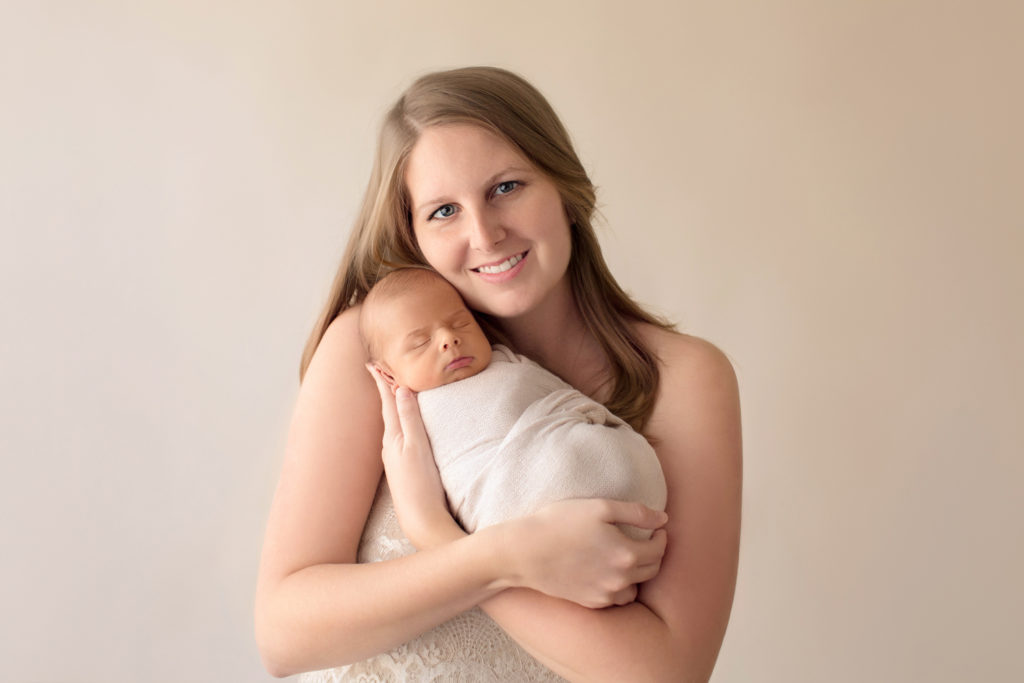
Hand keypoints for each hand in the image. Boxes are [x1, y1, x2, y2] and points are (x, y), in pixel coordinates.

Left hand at [366, 366, 463, 548]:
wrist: (422, 520)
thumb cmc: (421, 485)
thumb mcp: (417, 447)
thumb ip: (410, 418)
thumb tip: (401, 389)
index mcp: (393, 437)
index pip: (387, 402)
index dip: (381, 381)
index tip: (371, 363)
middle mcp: (390, 446)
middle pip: (387, 410)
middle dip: (384, 390)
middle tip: (379, 371)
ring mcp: (396, 458)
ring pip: (393, 423)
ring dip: (392, 406)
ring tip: (392, 392)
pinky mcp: (404, 468)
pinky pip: (399, 435)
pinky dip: (399, 422)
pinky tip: (404, 427)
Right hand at [501, 498, 668, 607]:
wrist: (525, 552)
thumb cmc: (560, 523)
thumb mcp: (600, 507)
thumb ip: (636, 513)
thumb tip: (663, 519)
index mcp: (626, 554)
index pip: (659, 550)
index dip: (661, 537)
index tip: (656, 528)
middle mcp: (620, 579)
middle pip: (651, 570)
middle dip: (654, 554)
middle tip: (646, 540)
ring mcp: (604, 594)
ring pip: (635, 588)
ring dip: (637, 574)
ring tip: (627, 558)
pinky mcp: (590, 602)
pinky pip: (615, 598)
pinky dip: (618, 587)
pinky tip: (608, 572)